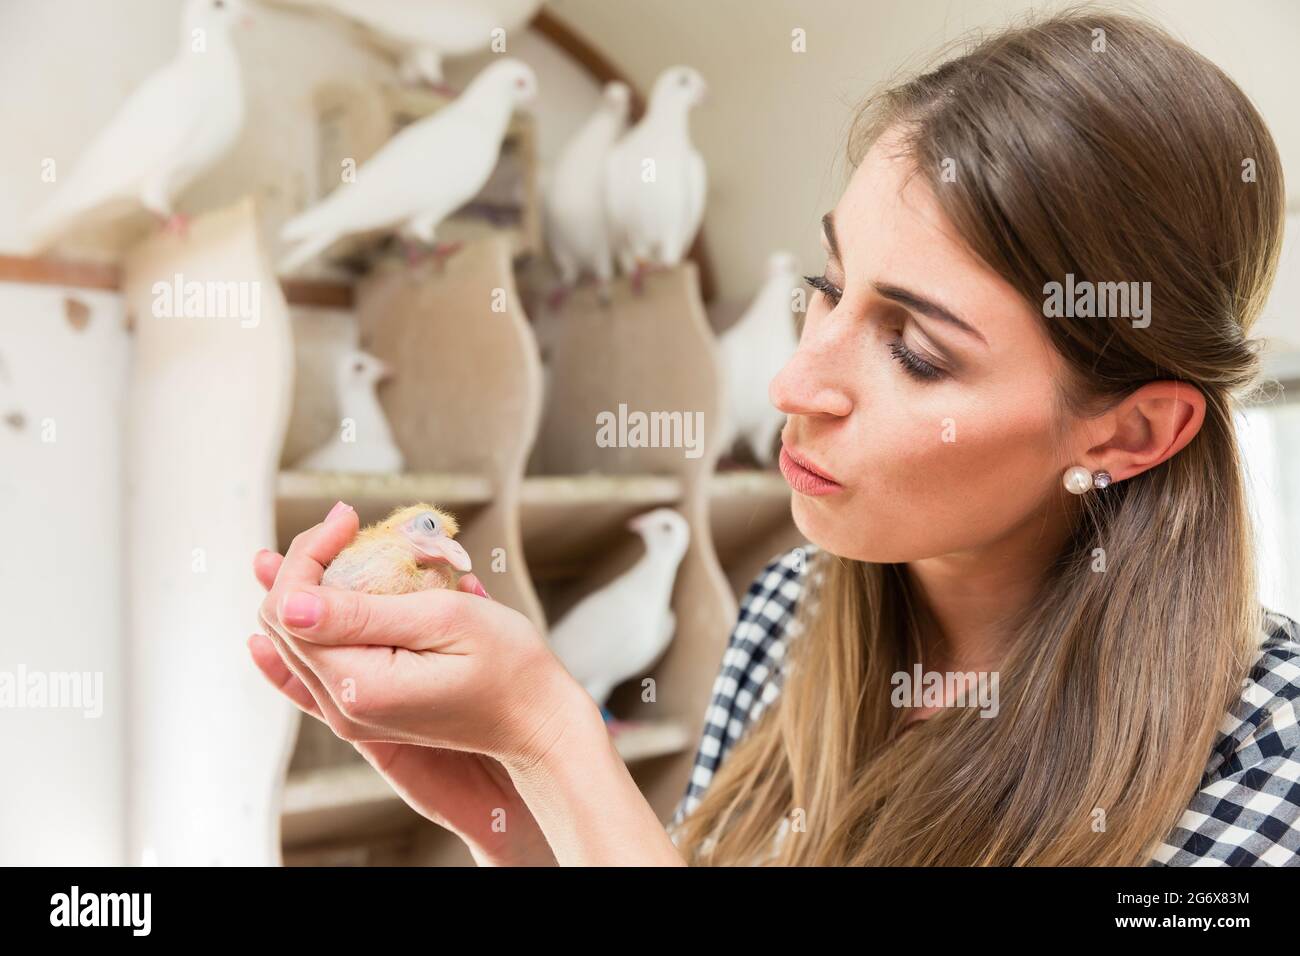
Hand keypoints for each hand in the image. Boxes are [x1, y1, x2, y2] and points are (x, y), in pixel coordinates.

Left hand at [257, 504, 585, 766]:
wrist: (537, 721)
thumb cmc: (509, 664)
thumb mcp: (444, 620)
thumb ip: (363, 613)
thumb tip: (289, 603)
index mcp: (359, 686)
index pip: (291, 608)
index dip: (308, 554)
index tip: (349, 519)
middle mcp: (343, 708)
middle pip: (283, 623)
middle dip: (305, 565)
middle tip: (346, 523)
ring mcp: (350, 715)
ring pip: (296, 638)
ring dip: (313, 586)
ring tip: (341, 543)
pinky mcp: (363, 711)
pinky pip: (317, 659)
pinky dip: (321, 617)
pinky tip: (320, 589)